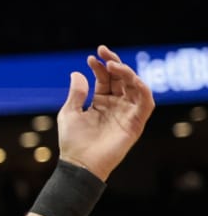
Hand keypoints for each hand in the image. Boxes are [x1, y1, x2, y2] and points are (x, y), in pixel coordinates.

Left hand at [56, 44, 153, 179]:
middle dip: (114, 63)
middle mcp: (116, 105)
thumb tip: (78, 72)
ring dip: (127, 73)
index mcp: (100, 102)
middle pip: (121, 79)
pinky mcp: (136, 122)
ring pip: (135, 86)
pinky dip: (142, 88)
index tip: (91, 57)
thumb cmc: (73, 141)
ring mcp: (127, 113)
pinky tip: (131, 79)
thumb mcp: (69, 112)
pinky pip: (146, 102)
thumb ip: (76, 93)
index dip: (100, 67)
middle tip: (104, 53)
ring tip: (113, 65)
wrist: (80, 163)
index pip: (105, 79)